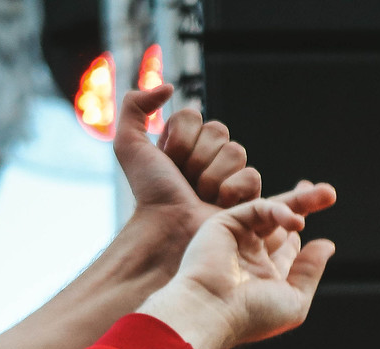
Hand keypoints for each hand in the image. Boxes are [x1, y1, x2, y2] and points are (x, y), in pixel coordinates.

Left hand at [116, 85, 334, 254]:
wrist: (168, 227)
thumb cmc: (150, 193)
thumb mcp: (128, 144)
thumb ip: (134, 104)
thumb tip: (169, 88)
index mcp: (185, 141)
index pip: (193, 116)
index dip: (180, 139)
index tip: (168, 161)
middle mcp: (209, 155)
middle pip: (218, 132)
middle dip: (197, 158)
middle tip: (186, 181)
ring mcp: (231, 175)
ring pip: (235, 152)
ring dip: (212, 177)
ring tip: (201, 196)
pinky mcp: (249, 196)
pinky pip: (251, 175)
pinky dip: (232, 190)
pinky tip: (219, 204)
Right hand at [139, 198, 336, 348]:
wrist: (211, 311)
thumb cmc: (252, 315)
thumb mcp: (294, 300)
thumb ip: (310, 271)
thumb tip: (327, 245)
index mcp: (266, 275)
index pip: (288, 245)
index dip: (302, 230)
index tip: (325, 214)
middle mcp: (251, 254)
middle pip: (280, 222)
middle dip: (304, 205)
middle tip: (328, 193)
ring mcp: (237, 238)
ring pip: (271, 211)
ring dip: (300, 201)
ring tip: (327, 195)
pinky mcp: (224, 223)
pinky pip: (257, 208)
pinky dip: (279, 211)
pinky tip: (296, 221)